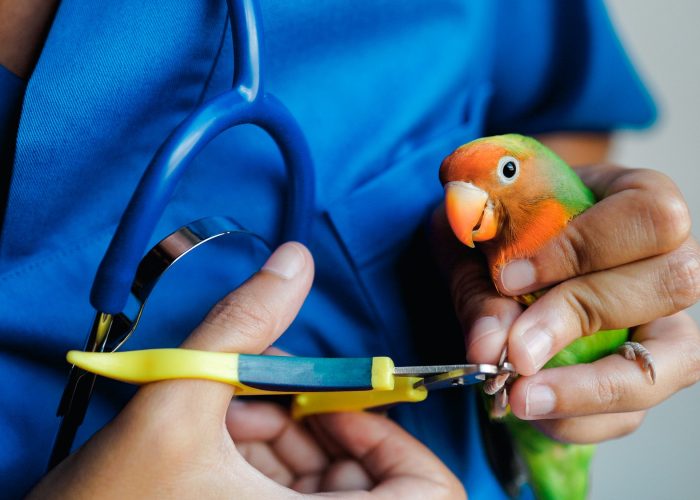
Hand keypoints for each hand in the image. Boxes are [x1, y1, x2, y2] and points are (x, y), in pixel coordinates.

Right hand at [30, 242, 463, 498]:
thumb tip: (293, 262)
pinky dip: (266, 460)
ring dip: (286, 437)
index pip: (427, 497)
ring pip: (323, 487)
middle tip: (268, 396)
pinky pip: (288, 496)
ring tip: (230, 413)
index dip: (396, 443)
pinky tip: (222, 435)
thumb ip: (240, 327)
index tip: (339, 405)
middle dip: (321, 427)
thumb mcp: (174, 401)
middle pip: (369, 485)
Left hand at [432, 164, 699, 441]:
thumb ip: (480, 282)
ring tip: (520, 397)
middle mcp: (666, 259)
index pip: (648, 216)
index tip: (510, 277)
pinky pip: (634, 411)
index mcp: (635, 199)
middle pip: (672, 284)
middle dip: (582, 319)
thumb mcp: (476, 237)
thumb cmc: (498, 230)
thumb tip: (489, 346)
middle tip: (513, 348)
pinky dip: (580, 420)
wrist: (497, 253)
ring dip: (589, 389)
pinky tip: (532, 410)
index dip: (583, 248)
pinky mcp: (642, 374)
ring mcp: (663, 322)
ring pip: (671, 362)